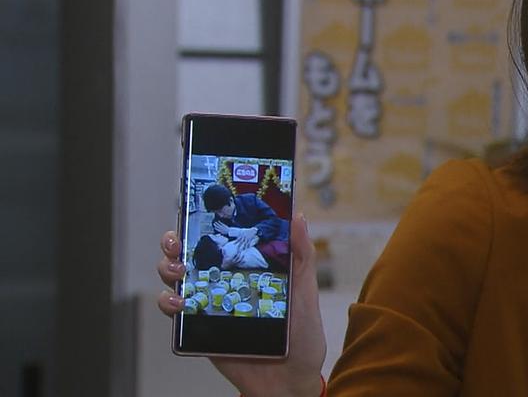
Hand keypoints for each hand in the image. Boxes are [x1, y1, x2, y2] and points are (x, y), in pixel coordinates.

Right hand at [157, 214, 326, 396]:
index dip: (206, 219)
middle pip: (190, 253)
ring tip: (179, 272)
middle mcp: (225, 281)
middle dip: (175, 241)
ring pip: (176, 279)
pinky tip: (179, 303)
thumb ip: (302, 254)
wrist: (289, 381)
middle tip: (177, 240)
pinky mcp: (200, 330)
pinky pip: (176, 314)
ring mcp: (210, 304)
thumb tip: (297, 215)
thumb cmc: (302, 335)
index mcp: (250, 267)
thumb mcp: (306, 290)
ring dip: (168, 269)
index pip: (223, 236)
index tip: (196, 202)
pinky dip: (169, 304)